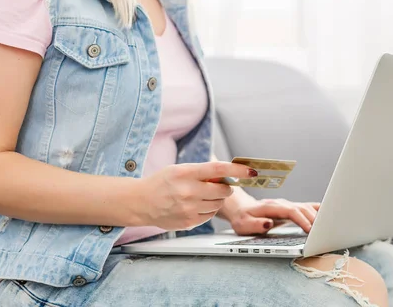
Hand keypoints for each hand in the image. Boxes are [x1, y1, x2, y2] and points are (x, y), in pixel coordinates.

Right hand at [137, 162, 257, 229]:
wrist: (141, 202)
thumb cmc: (162, 183)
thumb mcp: (180, 169)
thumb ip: (203, 171)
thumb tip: (229, 174)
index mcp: (186, 173)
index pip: (219, 169)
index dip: (238, 170)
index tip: (251, 171)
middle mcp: (188, 191)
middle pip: (223, 190)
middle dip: (225, 187)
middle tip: (216, 185)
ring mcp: (189, 209)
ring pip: (219, 203)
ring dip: (217, 198)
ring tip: (201, 195)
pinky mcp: (189, 222)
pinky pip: (210, 215)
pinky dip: (208, 209)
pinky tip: (195, 205)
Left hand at [228, 198, 320, 235]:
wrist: (242, 209)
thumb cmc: (242, 219)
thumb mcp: (243, 225)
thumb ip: (255, 224)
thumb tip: (268, 223)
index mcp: (271, 207)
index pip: (290, 211)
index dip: (302, 219)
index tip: (310, 229)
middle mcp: (281, 203)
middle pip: (302, 208)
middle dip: (314, 219)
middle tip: (323, 232)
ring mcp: (287, 204)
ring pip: (306, 207)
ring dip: (317, 215)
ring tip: (328, 226)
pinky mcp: (290, 208)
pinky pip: (306, 207)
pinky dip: (317, 210)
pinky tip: (327, 214)